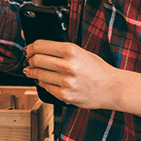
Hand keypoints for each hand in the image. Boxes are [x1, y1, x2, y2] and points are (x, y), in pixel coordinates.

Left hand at [23, 40, 140, 116]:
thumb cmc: (98, 69)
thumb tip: (37, 46)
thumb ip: (60, 49)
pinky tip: (44, 80)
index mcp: (71, 50)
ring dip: (32, 72)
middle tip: (29, 60)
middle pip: (36, 59)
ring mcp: (66, 82)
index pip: (40, 45)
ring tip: (33, 70)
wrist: (113, 88)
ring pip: (37, 74)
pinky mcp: (65, 95)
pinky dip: (41, 82)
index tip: (28, 49)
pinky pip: (45, 87)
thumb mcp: (81, 52)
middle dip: (29, 59)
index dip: (30, 47)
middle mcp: (68, 65)